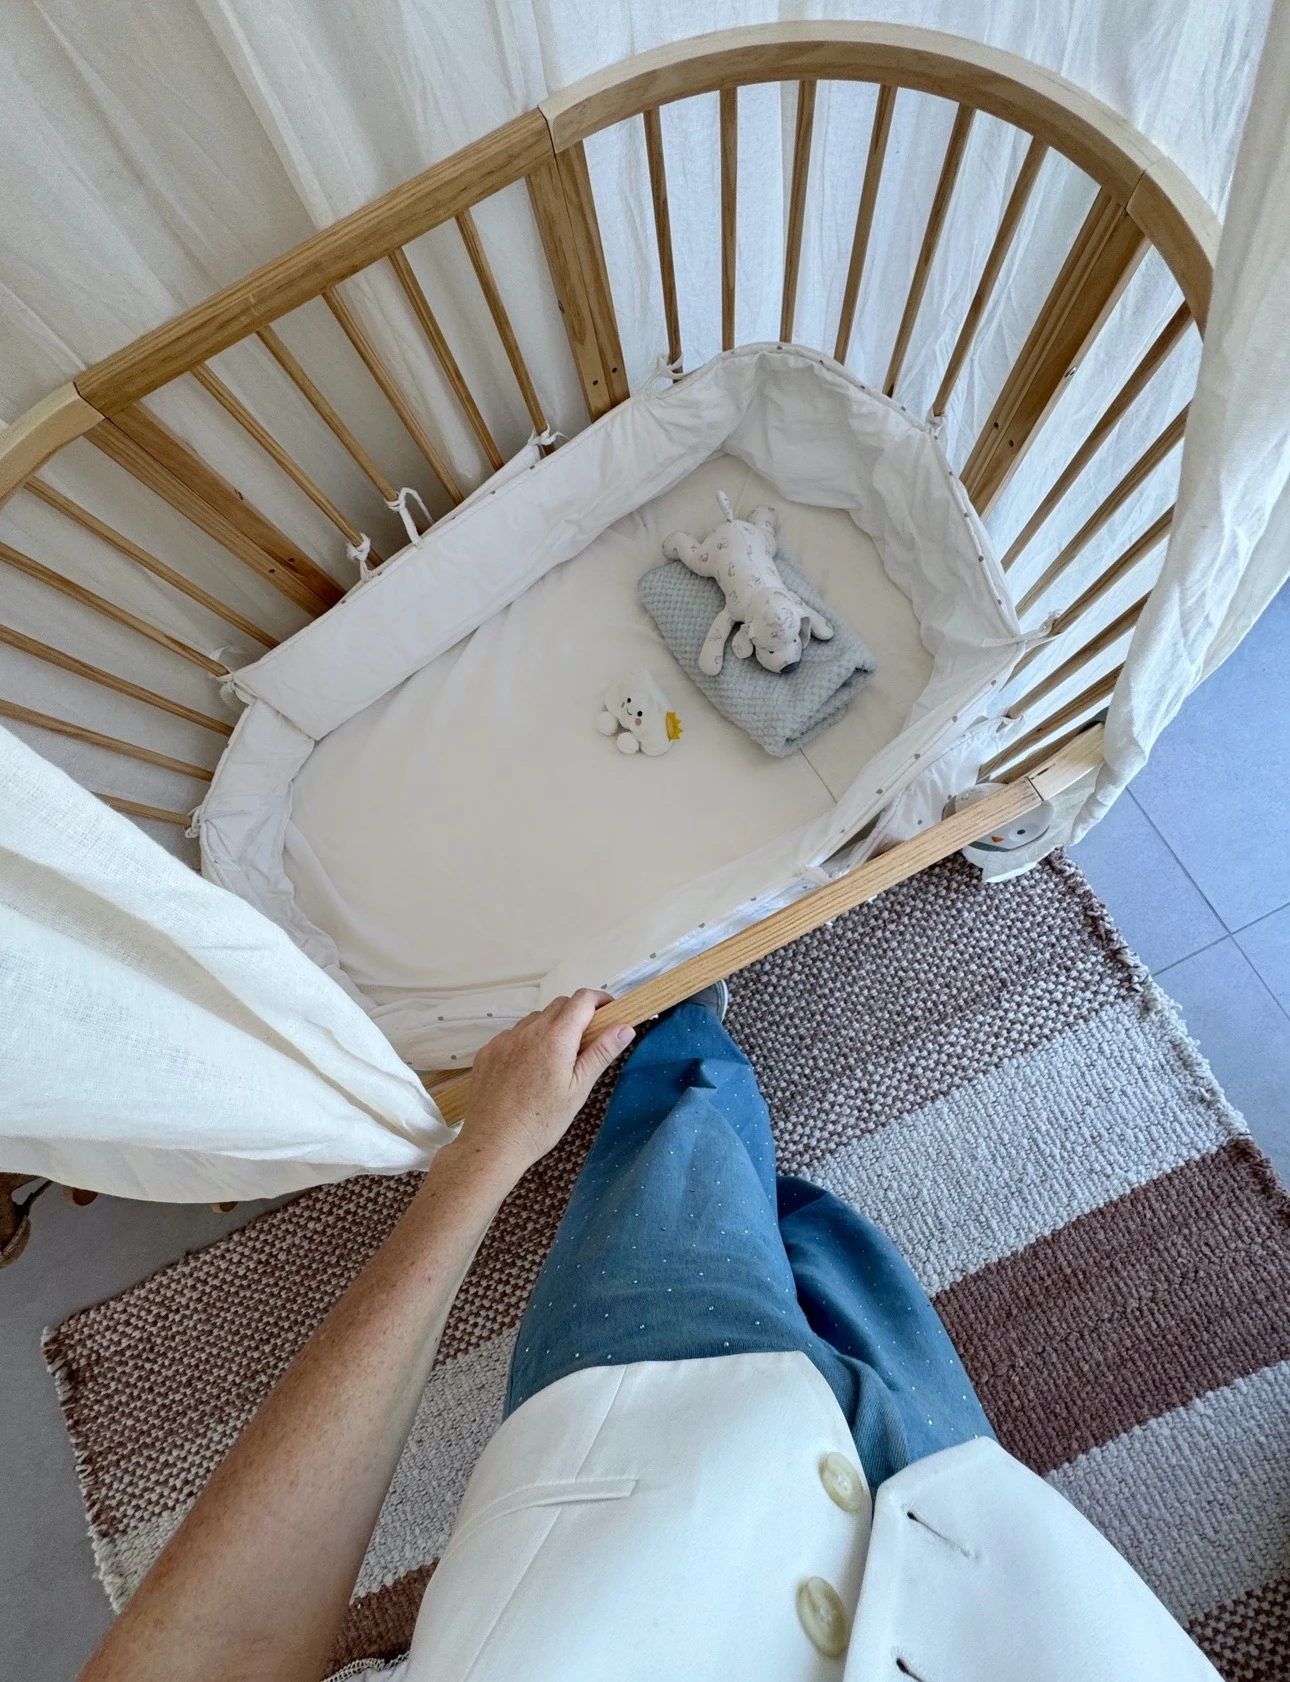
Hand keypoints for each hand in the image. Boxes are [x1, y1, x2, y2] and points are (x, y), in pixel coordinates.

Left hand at [455, 991, 633, 1185]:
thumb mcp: (578, 1090)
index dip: (600, 1000)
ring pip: (535, 1019)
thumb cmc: (540, 1123)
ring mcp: (504, 1039)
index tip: (609, 1011)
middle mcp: (527, 1031)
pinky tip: (528, 1070)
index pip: (582, 1000)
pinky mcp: (488, 1051)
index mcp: (555, 1039)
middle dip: (577, 1014)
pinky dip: (527, 1042)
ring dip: (551, 1028)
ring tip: (556, 1061)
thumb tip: (625, 1028)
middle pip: (559, 1005)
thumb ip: (601, 1054)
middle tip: (587, 1042)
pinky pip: (513, 1035)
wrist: (492, 1144)